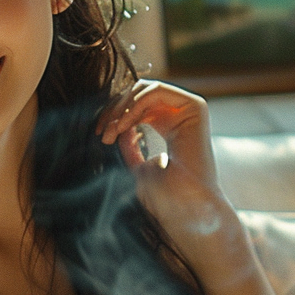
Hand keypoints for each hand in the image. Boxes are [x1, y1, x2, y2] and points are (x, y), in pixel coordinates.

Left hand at [97, 80, 235, 256]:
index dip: (112, 115)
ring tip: (111, 132)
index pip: (135, 105)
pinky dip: (134, 105)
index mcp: (168, 127)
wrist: (184, 206)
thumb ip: (127, 141)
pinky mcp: (195, 108)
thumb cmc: (163, 194)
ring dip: (121, 107)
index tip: (99, 135)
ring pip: (144, 89)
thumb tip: (117, 123)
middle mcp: (179, 116)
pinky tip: (123, 126)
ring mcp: (188, 111)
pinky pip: (156, 91)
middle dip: (113, 109)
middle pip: (136, 93)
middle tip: (101, 132)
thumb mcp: (135, 164)